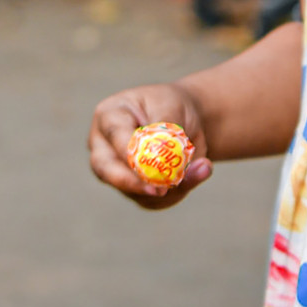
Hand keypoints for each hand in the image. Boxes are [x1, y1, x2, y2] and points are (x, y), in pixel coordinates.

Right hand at [88, 83, 214, 209]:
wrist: (183, 117)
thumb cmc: (172, 105)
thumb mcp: (171, 106)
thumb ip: (165, 131)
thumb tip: (164, 160)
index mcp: (109, 116)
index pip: (114, 138)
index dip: (130, 156)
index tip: (150, 169)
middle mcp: (105, 145)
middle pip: (106, 171)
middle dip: (134, 184)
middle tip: (161, 191)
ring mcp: (115, 170)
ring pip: (132, 191)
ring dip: (168, 189)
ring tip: (202, 168)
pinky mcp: (132, 189)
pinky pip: (150, 201)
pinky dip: (176, 193)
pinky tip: (197, 174)